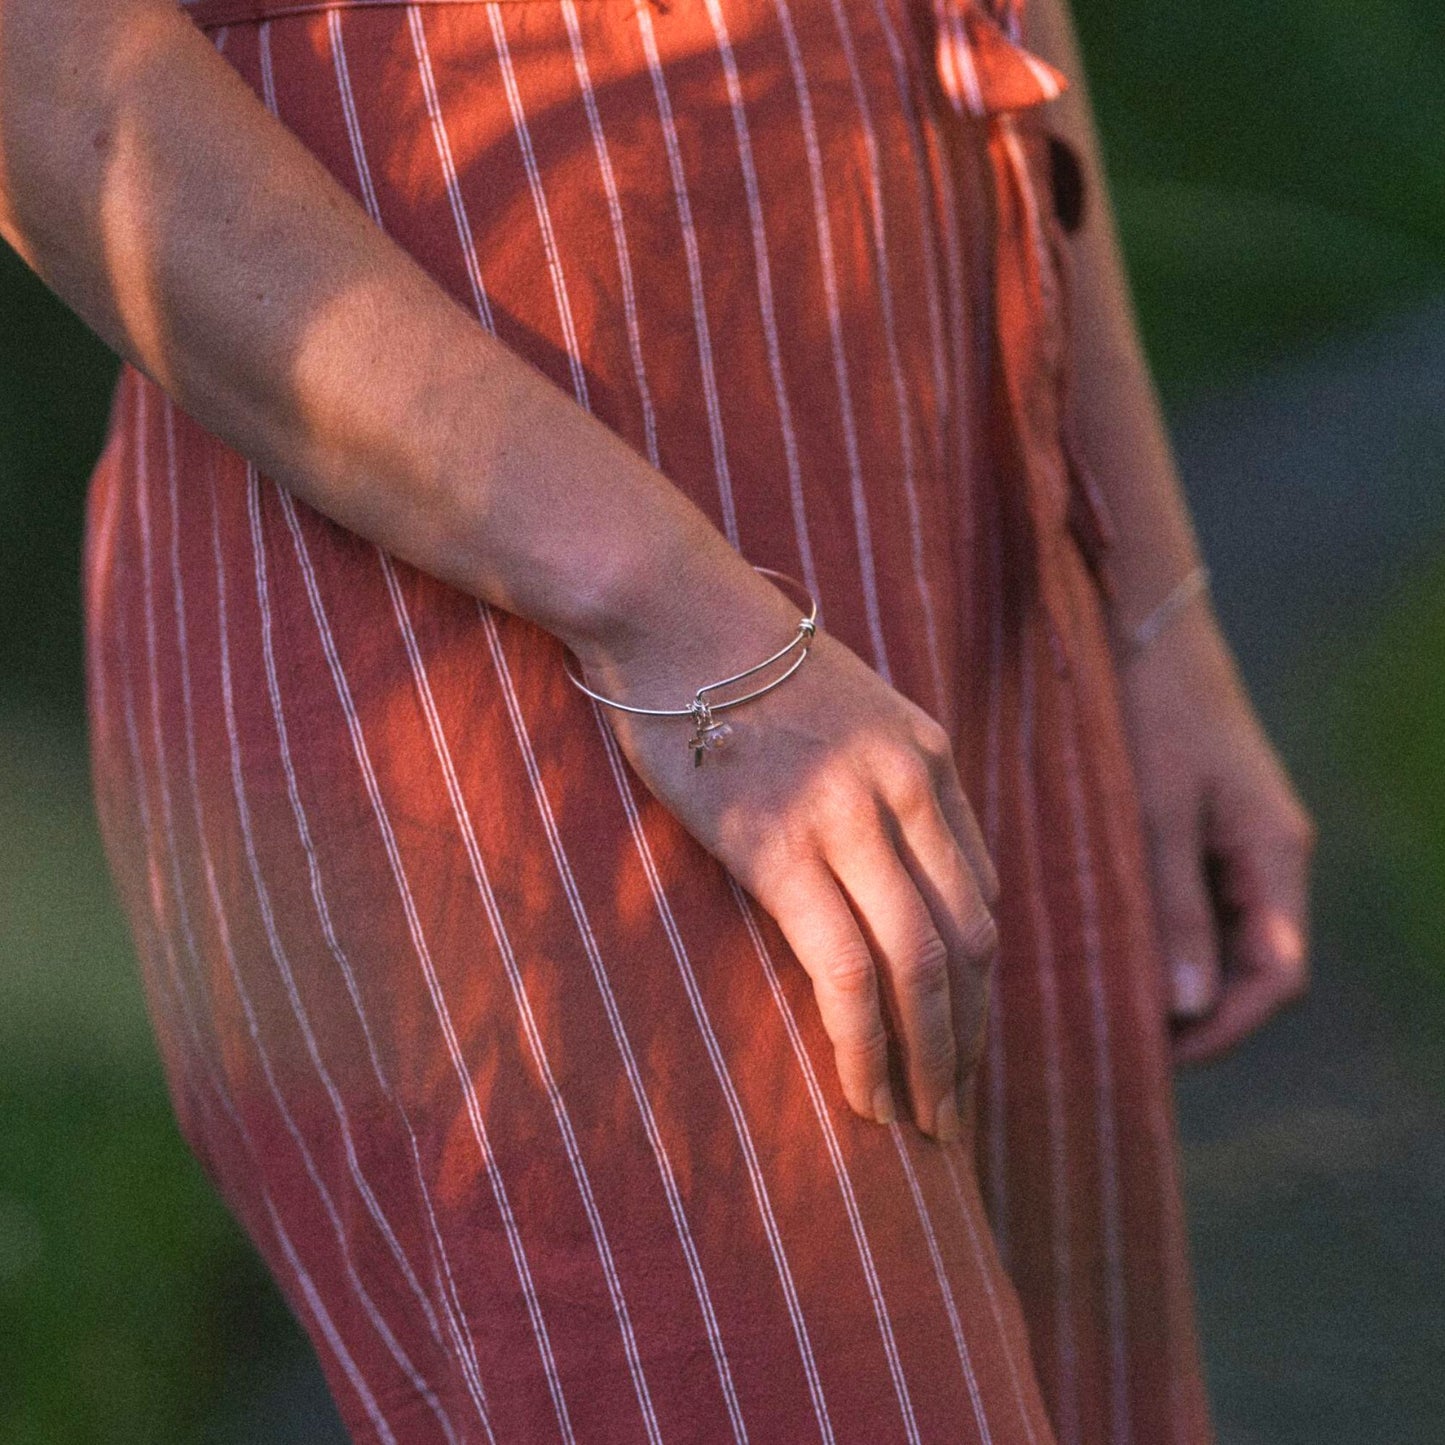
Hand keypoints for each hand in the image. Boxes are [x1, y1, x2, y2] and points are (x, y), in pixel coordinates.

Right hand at [571, 571, 998, 1139]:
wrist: (668, 606)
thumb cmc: (732, 658)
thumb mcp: (839, 706)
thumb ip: (874, 778)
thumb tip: (876, 861)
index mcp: (928, 756)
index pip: (981, 895)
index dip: (980, 983)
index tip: (960, 1036)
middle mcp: (907, 788)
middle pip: (970, 941)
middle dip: (971, 1037)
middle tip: (956, 1106)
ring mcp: (848, 816)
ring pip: (922, 966)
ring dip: (931, 1059)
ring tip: (921, 1122)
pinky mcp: (779, 846)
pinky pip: (845, 967)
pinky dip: (864, 1041)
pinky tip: (861, 1089)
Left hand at [1117, 599, 1316, 1065]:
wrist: (1142, 621)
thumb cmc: (1150, 709)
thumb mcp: (1156, 812)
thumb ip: (1174, 908)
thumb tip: (1189, 1009)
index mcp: (1275, 853)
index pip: (1278, 976)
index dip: (1225, 1029)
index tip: (1153, 1057)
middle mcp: (1268, 853)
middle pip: (1253, 966)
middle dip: (1196, 1012)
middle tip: (1115, 1038)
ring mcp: (1238, 836)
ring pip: (1221, 934)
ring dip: (1173, 972)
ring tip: (1101, 998)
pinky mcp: (1203, 819)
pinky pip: (1194, 896)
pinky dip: (1160, 928)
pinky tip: (1104, 938)